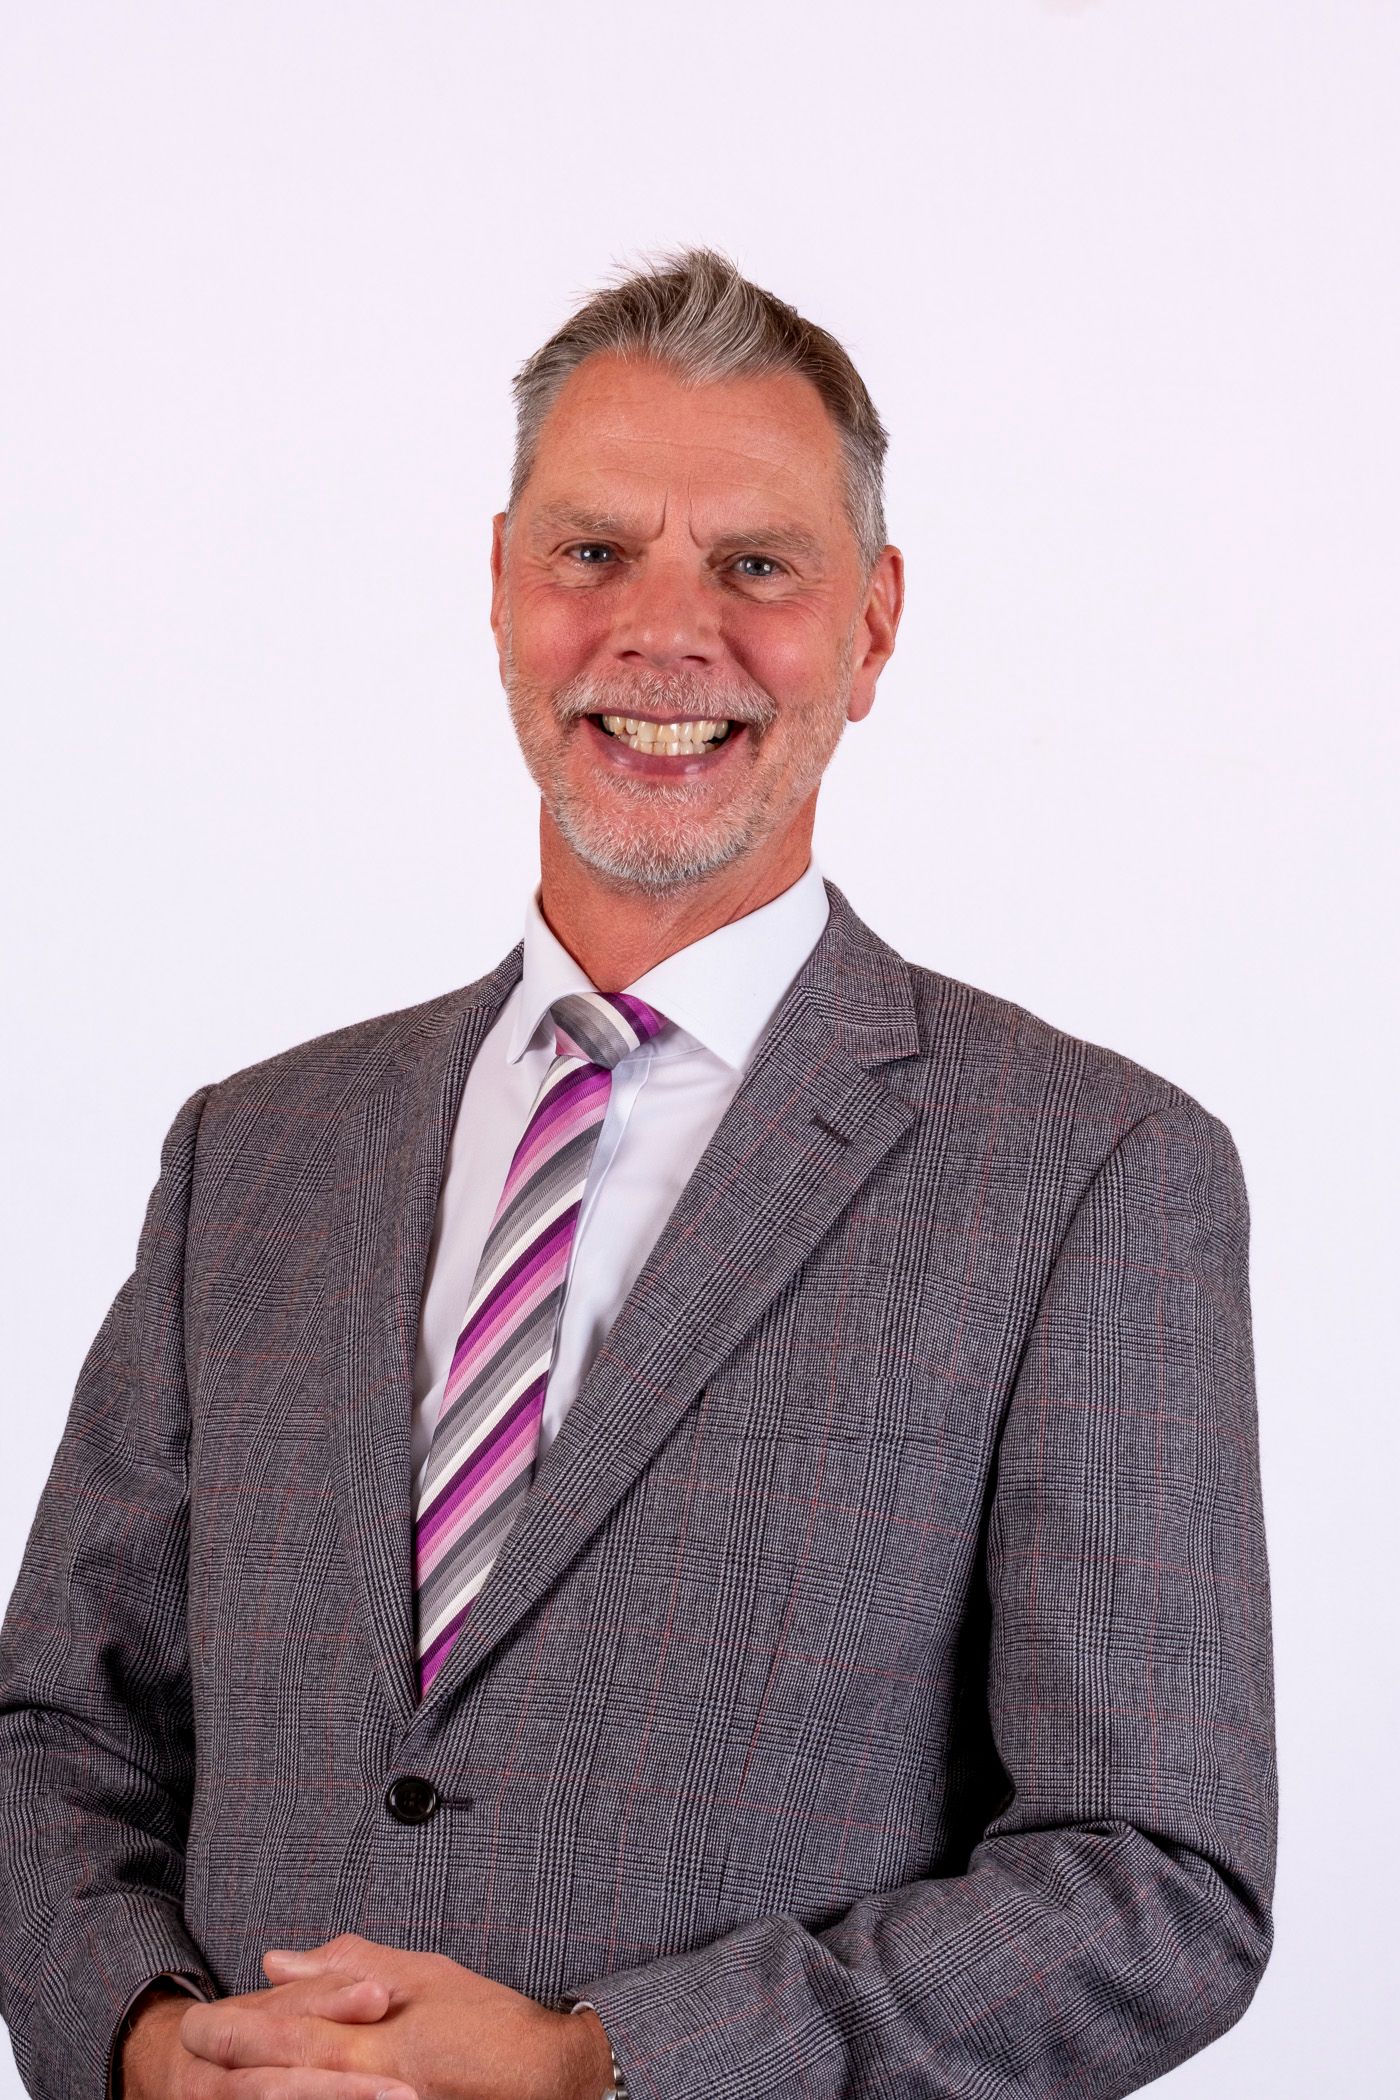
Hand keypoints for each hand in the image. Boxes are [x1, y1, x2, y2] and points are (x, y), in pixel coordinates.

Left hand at [174, 1933, 612, 2099]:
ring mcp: (380, 2096)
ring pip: (304, 2093)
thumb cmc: (489, 2022)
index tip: (195, 2024)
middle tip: (188, 2045)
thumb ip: (349, 1967)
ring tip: (223, 2083)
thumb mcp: (422, 1976)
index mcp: (371, 2022)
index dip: (239, 2024)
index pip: (288, 2020)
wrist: (548, 2078)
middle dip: (233, 2054)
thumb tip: (276, 1958)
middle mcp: (367, 2062)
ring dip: (263, 2086)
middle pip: (282, 2062)